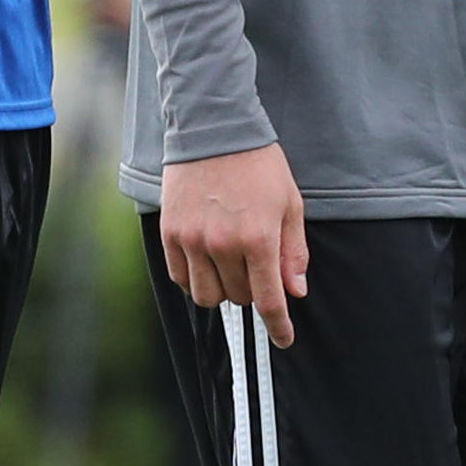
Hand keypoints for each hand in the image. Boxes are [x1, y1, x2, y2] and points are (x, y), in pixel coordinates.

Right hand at [161, 143, 308, 347]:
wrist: (214, 126)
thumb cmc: (259, 163)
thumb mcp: (289, 202)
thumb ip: (293, 251)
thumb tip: (295, 291)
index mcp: (258, 237)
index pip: (268, 300)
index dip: (279, 326)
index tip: (285, 339)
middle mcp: (223, 244)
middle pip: (239, 298)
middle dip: (253, 290)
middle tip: (257, 264)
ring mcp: (192, 240)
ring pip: (207, 296)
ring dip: (223, 288)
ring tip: (230, 262)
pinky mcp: (170, 232)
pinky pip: (181, 278)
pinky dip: (196, 278)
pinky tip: (206, 259)